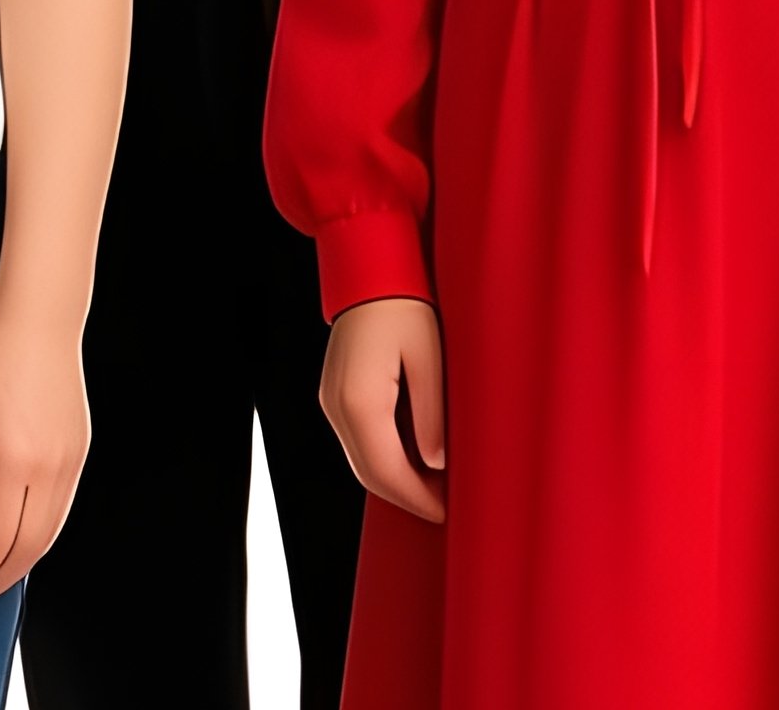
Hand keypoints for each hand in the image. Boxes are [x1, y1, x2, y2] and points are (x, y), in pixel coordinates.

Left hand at [0, 313, 90, 601]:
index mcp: (13, 460)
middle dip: (3, 577)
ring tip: (1, 575)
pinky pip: (64, 504)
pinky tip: (26, 536)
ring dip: (27, 560)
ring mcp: (71, 458)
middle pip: (30, 544)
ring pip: (53, 529)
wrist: (40, 325)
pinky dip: (45, 531)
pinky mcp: (82, 448)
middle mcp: (49, 466)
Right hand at [321, 297, 445, 522]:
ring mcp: (331, 400)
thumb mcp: (429, 357)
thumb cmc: (404, 304)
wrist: (369, 266)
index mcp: (360, 401)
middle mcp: (336, 406)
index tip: (447, 512)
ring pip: (360, 460)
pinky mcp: (335, 392)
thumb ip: (431, 414)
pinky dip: (383, 456)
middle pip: (369, 474)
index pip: (387, 472)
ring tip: (435, 484)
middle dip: (407, 496)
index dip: (417, 499)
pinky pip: (358, 439)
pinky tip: (413, 455)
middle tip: (445, 505)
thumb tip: (436, 463)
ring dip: (395, 478)